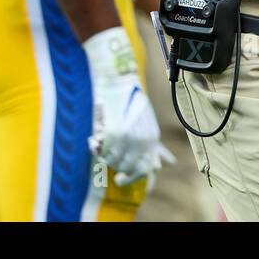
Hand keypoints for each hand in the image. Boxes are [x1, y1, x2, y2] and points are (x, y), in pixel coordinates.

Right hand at [84, 26, 173, 184]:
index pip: (146, 169)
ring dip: (107, 157)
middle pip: (128, 168)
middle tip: (108, 159)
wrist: (119, 80)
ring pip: (114, 161)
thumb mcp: (146, 122)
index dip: (133, 177)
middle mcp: (142, 141)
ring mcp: (128, 138)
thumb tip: (162, 166)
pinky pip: (103, 152)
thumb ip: (153, 145)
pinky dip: (98, 149)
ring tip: (104, 147)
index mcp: (152, 137)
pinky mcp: (113, 133)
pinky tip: (97, 140)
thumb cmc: (131, 99)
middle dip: (117, 168)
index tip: (121, 178)